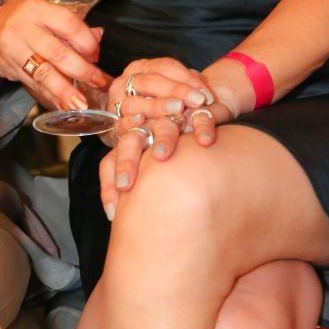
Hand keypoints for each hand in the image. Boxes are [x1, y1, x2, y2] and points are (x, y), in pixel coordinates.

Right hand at [0, 0, 109, 112]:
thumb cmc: (18, 24)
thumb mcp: (42, 16)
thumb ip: (69, 26)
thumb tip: (98, 35)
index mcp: (37, 9)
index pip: (68, 23)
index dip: (86, 41)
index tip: (96, 55)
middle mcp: (23, 27)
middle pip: (57, 51)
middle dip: (81, 69)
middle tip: (98, 82)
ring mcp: (14, 49)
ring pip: (44, 71)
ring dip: (64, 89)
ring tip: (80, 103)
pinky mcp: (10, 68)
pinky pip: (34, 84)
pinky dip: (50, 96)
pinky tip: (63, 105)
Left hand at [99, 97, 234, 218]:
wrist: (216, 115)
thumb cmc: (185, 154)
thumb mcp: (158, 175)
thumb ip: (139, 194)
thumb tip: (118, 217)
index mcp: (134, 145)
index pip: (113, 161)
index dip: (112, 181)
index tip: (116, 204)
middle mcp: (150, 131)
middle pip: (131, 141)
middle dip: (126, 162)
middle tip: (125, 185)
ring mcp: (174, 119)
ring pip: (164, 127)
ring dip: (162, 140)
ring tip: (161, 156)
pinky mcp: (201, 110)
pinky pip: (201, 117)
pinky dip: (202, 127)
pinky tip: (204, 141)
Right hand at [105, 57, 213, 123]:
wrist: (132, 127)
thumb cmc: (157, 106)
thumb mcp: (170, 90)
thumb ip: (185, 85)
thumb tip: (202, 88)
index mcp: (140, 68)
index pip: (165, 66)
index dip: (187, 78)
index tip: (206, 94)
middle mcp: (124, 82)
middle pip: (151, 81)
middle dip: (176, 90)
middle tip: (197, 101)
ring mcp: (116, 103)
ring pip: (135, 101)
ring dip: (157, 105)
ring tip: (177, 109)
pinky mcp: (113, 125)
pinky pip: (120, 122)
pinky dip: (130, 121)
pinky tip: (142, 120)